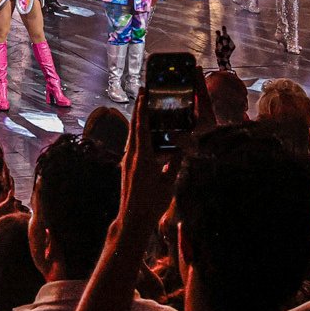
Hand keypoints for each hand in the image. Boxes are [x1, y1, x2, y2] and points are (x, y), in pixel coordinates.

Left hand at [115, 85, 184, 233]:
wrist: (133, 218)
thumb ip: (175, 164)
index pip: (141, 126)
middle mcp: (131, 155)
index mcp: (142, 156)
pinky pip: (132, 144)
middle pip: (134, 126)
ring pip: (132, 135)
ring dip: (138, 121)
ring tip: (146, 109)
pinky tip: (145, 134)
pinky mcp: (126, 166)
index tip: (143, 92)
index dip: (142, 107)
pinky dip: (138, 134)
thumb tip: (182, 147)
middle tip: (144, 93)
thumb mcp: (169, 183)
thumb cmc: (152, 203)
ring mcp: (127, 160)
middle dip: (139, 109)